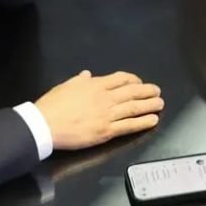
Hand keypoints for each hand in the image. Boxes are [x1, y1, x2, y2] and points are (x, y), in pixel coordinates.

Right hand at [35, 70, 162, 150]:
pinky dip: (143, 122)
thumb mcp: (65, 86)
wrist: (45, 124)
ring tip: (160, 104)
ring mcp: (107, 115)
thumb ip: (79, 80)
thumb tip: (87, 74)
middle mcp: (104, 98)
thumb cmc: (52, 105)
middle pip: (132, 92)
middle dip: (147, 91)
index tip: (139, 82)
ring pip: (134, 108)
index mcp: (94, 85)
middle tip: (157, 91)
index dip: (133, 79)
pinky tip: (152, 120)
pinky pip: (129, 126)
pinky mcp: (107, 131)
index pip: (120, 79)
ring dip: (149, 105)